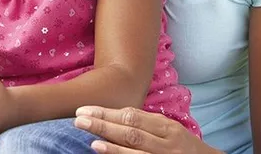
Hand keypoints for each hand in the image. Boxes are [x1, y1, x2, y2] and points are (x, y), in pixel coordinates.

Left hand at [75, 106, 219, 153]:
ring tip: (92, 141)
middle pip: (131, 133)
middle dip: (103, 126)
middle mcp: (167, 144)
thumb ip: (144, 122)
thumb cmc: (181, 145)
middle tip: (79, 121)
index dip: (106, 113)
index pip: (131, 117)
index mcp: (166, 127)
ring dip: (112, 148)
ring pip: (136, 152)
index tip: (84, 110)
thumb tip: (110, 115)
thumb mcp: (167, 129)